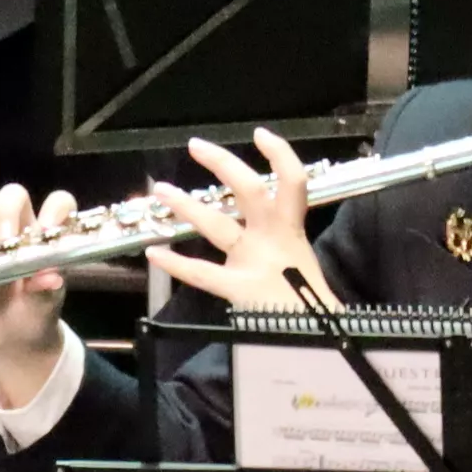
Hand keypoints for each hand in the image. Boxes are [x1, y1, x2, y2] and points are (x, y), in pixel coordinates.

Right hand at [0, 183, 79, 409]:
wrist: (11, 339)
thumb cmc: (35, 314)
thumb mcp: (44, 307)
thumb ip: (46, 291)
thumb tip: (52, 278)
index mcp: (46, 238)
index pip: (57, 205)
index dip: (54, 209)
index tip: (47, 231)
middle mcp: (18, 231)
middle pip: (13, 197)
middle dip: (8, 212)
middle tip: (6, 242)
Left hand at [143, 131, 326, 317]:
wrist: (317, 337)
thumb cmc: (309, 302)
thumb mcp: (299, 262)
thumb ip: (283, 239)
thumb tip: (265, 213)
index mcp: (292, 230)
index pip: (294, 182)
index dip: (280, 155)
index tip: (260, 134)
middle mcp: (273, 238)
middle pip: (249, 190)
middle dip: (222, 165)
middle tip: (195, 147)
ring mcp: (254, 262)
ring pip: (218, 225)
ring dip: (187, 206)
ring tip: (161, 191)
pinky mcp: (238, 289)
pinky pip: (202, 273)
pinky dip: (176, 263)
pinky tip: (154, 253)